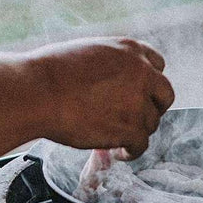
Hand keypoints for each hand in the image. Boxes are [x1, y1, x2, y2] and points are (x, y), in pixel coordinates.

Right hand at [0, 37, 173, 200]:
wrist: (37, 92)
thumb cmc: (49, 73)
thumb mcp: (88, 53)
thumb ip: (111, 65)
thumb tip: (115, 83)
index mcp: (130, 50)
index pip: (158, 65)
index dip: (149, 82)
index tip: (141, 93)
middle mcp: (142, 73)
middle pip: (165, 94)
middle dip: (154, 107)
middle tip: (137, 117)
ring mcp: (139, 101)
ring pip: (151, 122)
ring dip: (135, 130)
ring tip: (115, 135)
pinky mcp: (131, 128)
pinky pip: (141, 145)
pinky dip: (131, 151)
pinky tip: (120, 152)